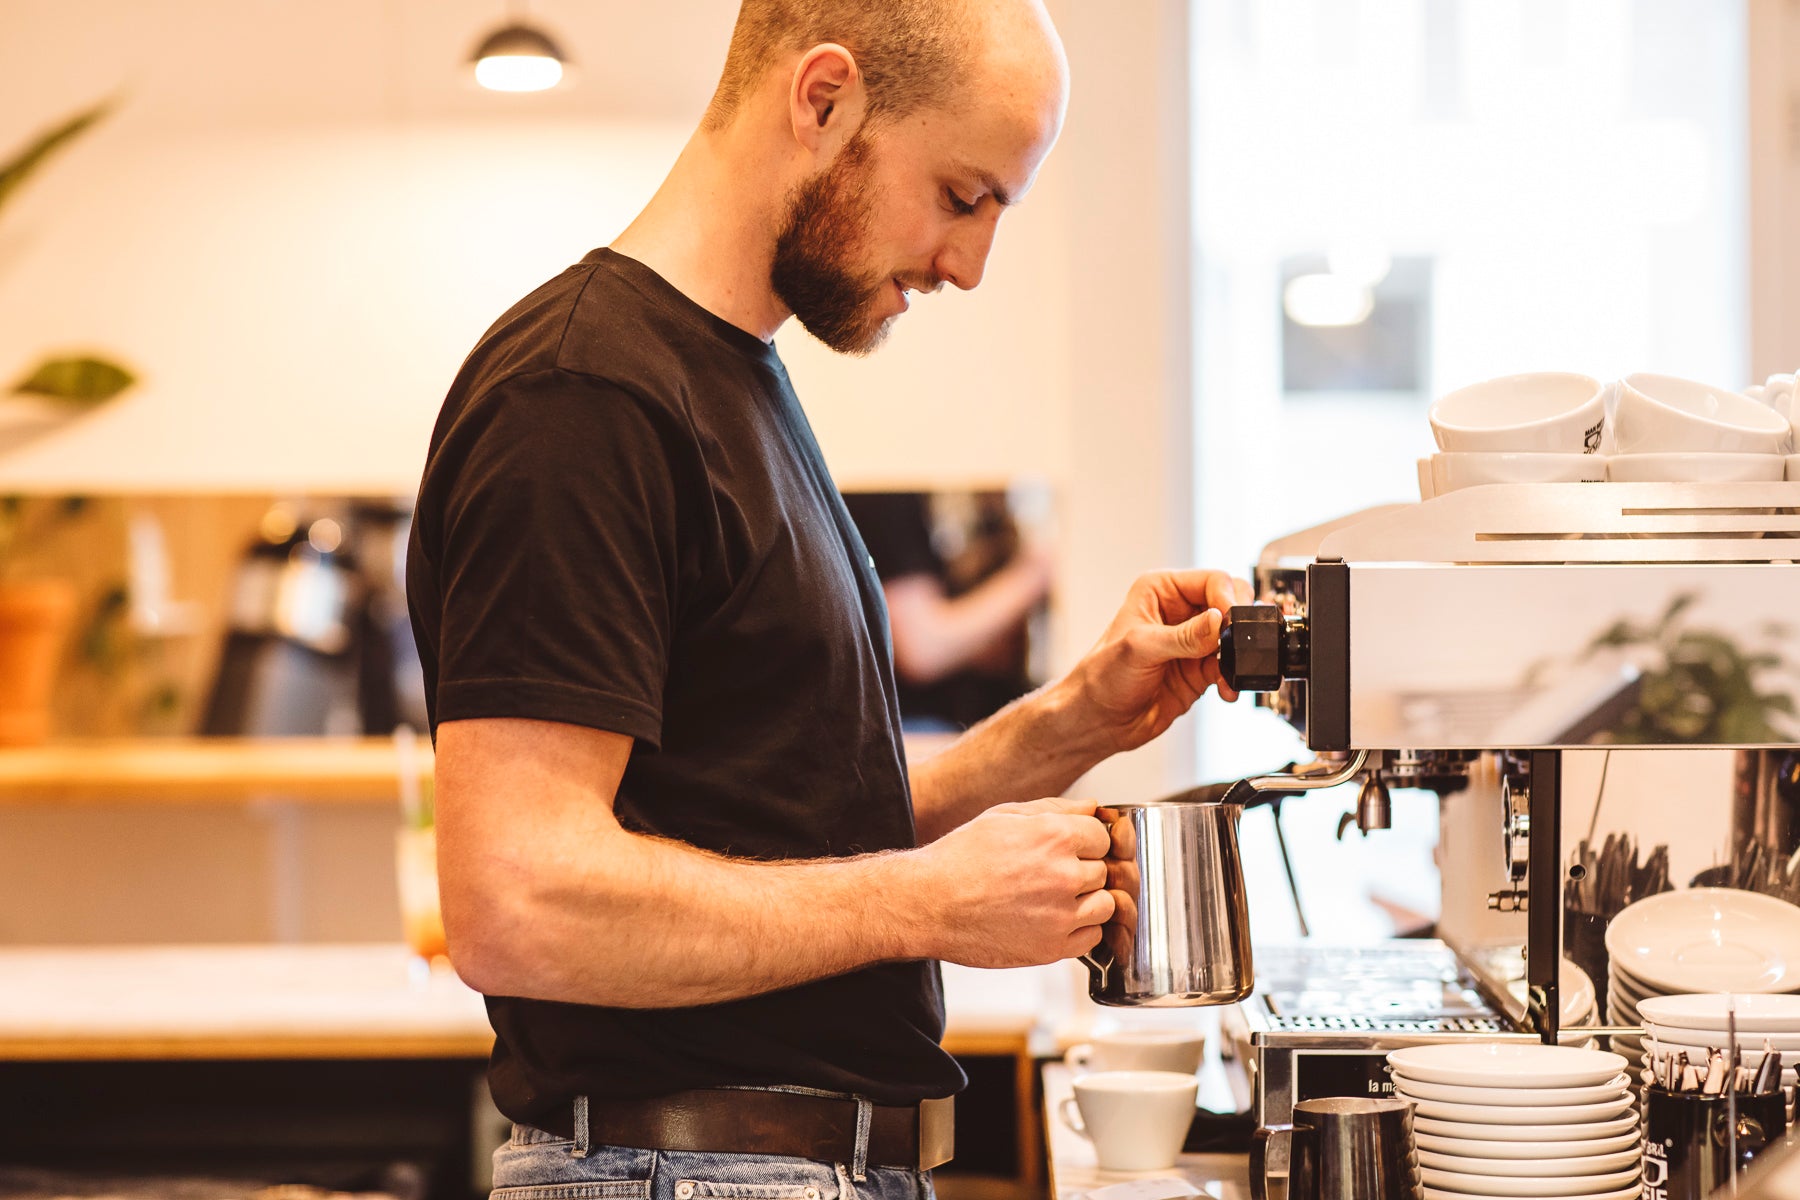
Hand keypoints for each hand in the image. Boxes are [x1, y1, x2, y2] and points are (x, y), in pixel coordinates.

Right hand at [913, 796, 1114, 967]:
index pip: (1103, 837)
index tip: (1072, 849)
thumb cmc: (960, 858)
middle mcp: (1063, 875)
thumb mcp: (1004, 816)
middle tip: (1053, 874)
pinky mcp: (1051, 948)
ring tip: (1055, 898)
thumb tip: (1093, 809)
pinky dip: (1080, 930)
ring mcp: (1060, 915)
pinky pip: (1092, 938)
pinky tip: (1054, 920)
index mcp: (1054, 836)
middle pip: (1104, 871)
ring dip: (1088, 901)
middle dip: (1085, 870)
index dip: (1087, 842)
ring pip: (1106, 905)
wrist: (928, 904)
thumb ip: (1055, 809)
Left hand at [1060, 569, 1251, 754]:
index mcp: (1161, 591)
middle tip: (1234, 644)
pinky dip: (1234, 677)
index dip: (1226, 599)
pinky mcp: (1200, 670)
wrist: (1098, 720)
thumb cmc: (1101, 676)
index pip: (1211, 581)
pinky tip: (1226, 688)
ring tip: (1230, 671)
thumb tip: (1218, 620)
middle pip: (1230, 604)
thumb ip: (1183, 636)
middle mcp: (1180, 612)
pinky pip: (1230, 667)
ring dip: (1239, 655)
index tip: (1227, 622)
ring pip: (1235, 638)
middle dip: (1238, 625)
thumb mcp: (1140, 648)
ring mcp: (1193, 642)